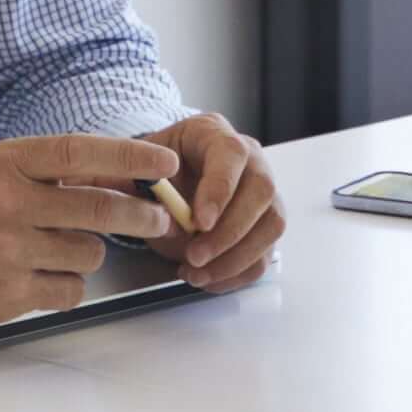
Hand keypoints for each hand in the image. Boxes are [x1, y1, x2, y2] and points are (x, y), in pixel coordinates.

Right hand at [0, 132, 183, 326]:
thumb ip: (51, 171)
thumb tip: (121, 176)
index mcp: (6, 164)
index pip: (81, 154)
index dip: (131, 159)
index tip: (166, 165)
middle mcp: (7, 204)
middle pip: (99, 209)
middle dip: (142, 215)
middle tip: (159, 218)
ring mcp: (7, 253)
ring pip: (89, 254)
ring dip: (89, 252)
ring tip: (58, 247)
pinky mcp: (9, 295)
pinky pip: (70, 290)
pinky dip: (68, 284)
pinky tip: (41, 274)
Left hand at [143, 111, 284, 288]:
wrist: (161, 185)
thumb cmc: (154, 174)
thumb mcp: (140, 172)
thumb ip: (150, 191)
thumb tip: (169, 219)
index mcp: (214, 133)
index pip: (231, 155)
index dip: (219, 190)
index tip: (199, 223)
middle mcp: (249, 159)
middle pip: (262, 192)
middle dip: (228, 232)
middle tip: (194, 257)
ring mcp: (262, 193)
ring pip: (271, 226)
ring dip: (234, 259)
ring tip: (196, 273)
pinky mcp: (264, 225)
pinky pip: (265, 254)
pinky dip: (237, 274)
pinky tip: (207, 278)